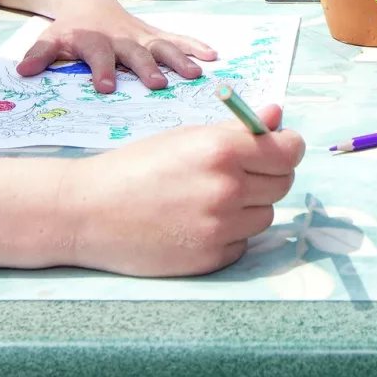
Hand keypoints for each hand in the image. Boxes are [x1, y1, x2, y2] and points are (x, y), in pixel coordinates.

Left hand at [16, 0, 217, 93]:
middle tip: (159, 84)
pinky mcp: (154, 33)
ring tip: (195, 73)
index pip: (98, 55)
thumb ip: (39, 55)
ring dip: (179, 58)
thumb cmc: (70, 29)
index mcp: (94, 40)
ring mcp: (141, 35)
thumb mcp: (50, 39)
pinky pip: (177, 38)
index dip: (102, 69)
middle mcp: (121, 37)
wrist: (86, 1)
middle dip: (147, 67)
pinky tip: (213, 54)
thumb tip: (23, 72)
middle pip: (135, 52)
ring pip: (162, 45)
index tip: (107, 87)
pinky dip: (194, 45)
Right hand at [63, 104, 306, 275]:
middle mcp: (226, 189)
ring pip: (265, 215)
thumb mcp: (185, 137)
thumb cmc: (136, 166)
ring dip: (248, 207)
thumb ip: (237, 129)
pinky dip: (229, 234)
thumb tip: (278, 117)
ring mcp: (219, 228)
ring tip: (208, 199)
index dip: (286, 148)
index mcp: (221, 150)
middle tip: (240, 173)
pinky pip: (242, 243)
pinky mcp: (210, 258)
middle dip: (269, 176)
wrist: (88, 211)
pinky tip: (195, 223)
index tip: (278, 148)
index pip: (289, 151)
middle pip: (283, 184)